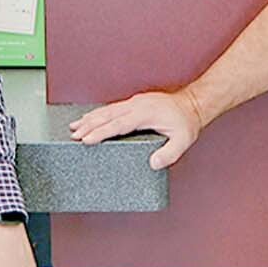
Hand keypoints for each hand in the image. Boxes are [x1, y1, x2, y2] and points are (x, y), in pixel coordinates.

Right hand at [68, 87, 204, 169]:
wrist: (193, 104)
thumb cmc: (186, 123)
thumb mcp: (183, 141)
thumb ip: (169, 154)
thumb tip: (153, 164)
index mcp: (146, 113)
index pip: (119, 124)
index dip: (102, 132)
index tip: (87, 139)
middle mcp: (138, 105)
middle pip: (108, 115)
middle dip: (89, 124)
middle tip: (74, 134)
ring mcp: (136, 102)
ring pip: (108, 109)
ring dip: (91, 118)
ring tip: (75, 126)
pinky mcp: (135, 102)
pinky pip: (113, 107)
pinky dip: (100, 113)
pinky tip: (91, 118)